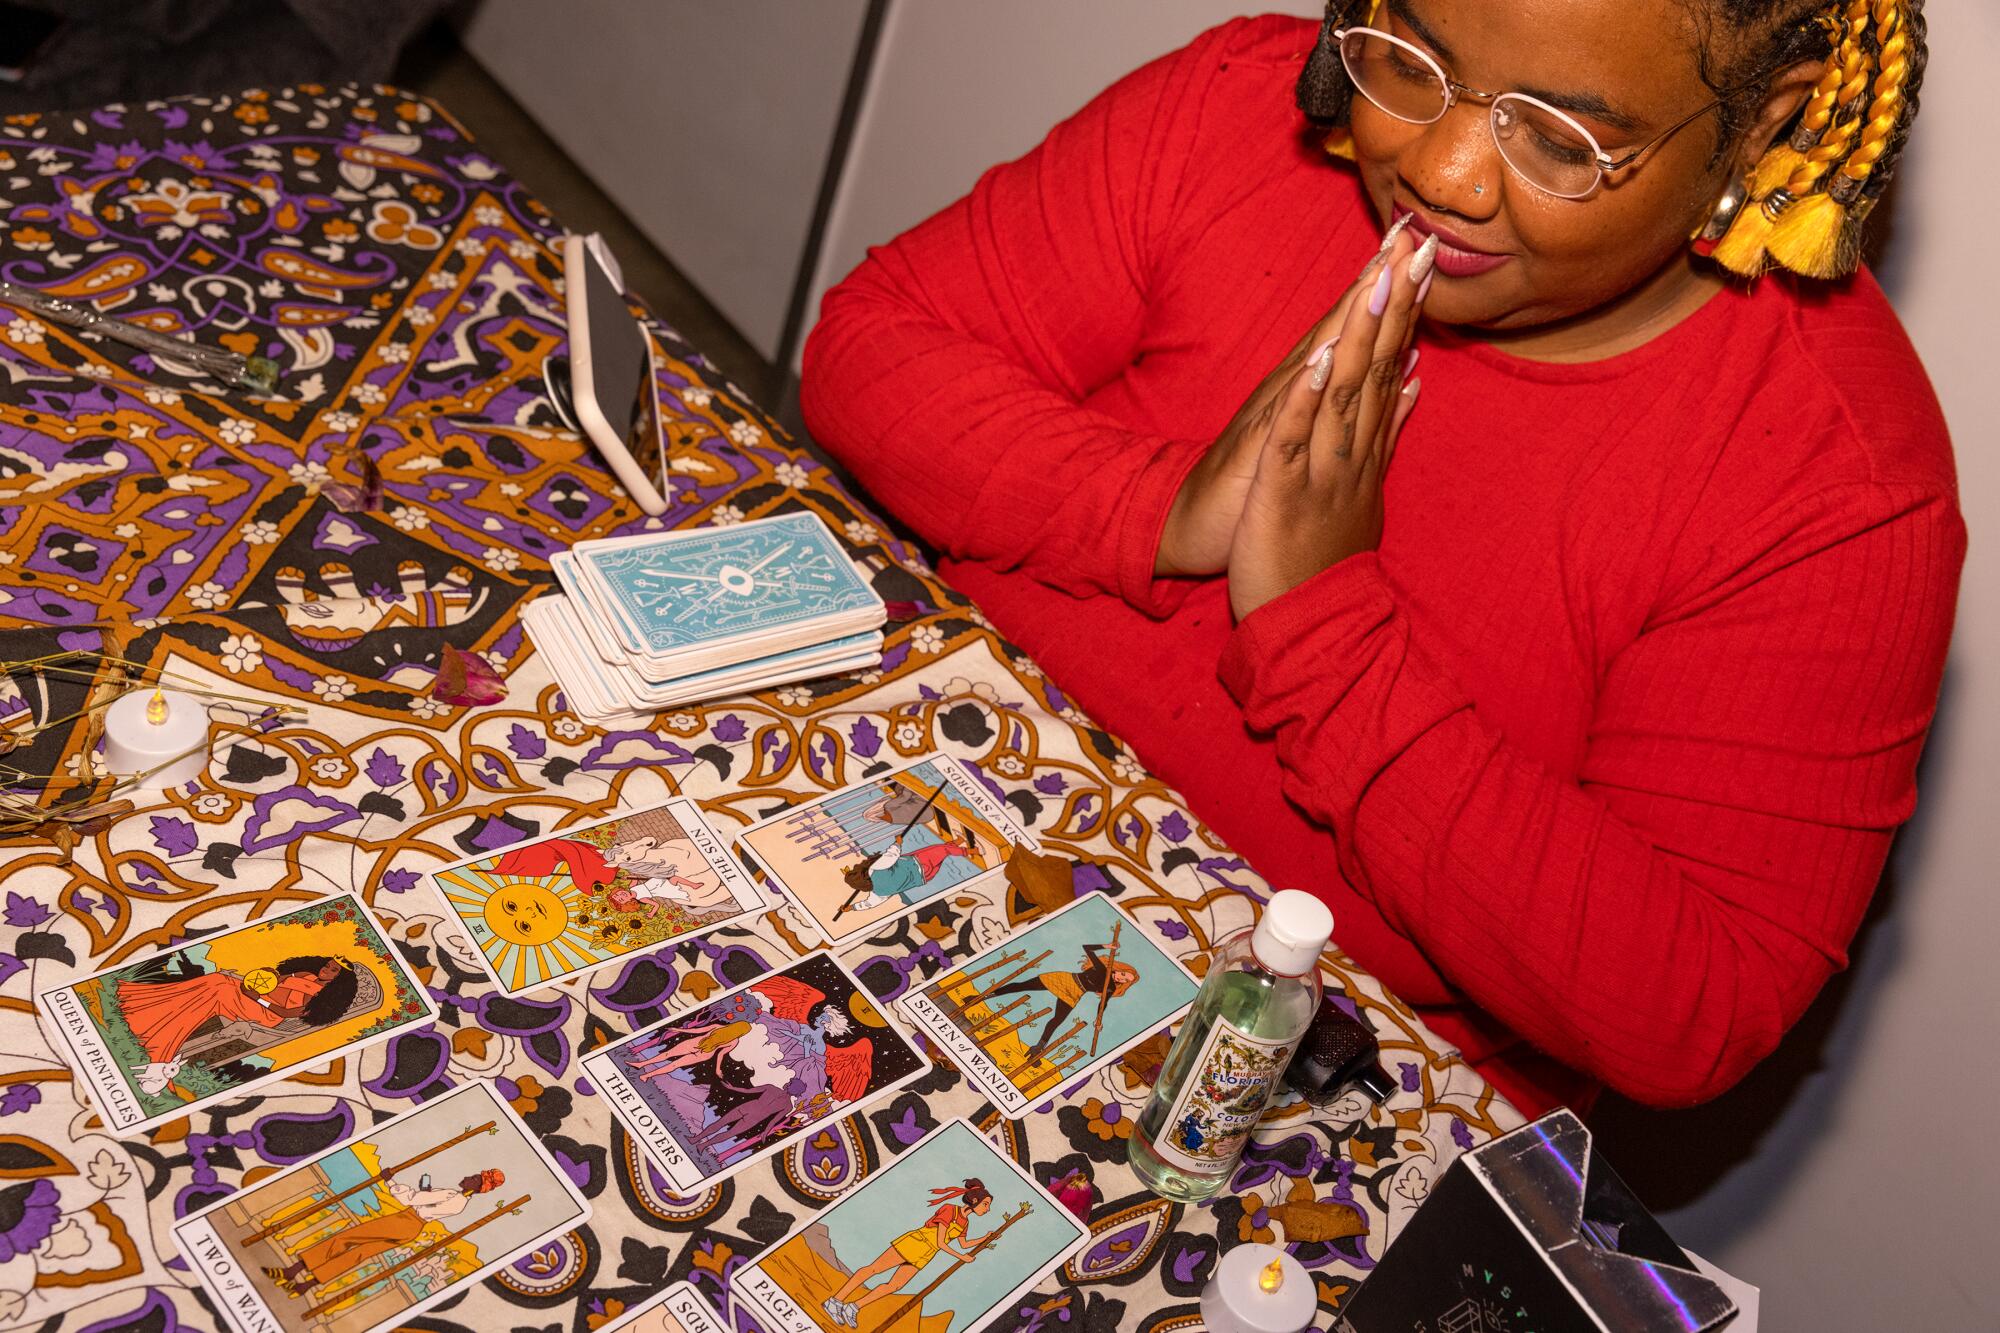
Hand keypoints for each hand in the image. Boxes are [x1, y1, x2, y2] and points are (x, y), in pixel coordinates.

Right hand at [1155, 221, 1412, 577]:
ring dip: (1348, 319)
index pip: (1356, 331)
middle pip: (1340, 329)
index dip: (1390, 289)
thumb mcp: (1308, 435)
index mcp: (1309, 390)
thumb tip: (1402, 364)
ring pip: (1315, 360)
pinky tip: (1320, 359)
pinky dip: (1299, 391)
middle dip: (1378, 284)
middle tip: (1411, 233)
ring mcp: (1271, 417)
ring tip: (1379, 274)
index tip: (1420, 242)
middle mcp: (1291, 391)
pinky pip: (1279, 420)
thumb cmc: (1250, 483)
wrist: (1191, 524)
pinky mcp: (1254, 453)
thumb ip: (1351, 395)